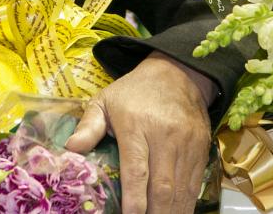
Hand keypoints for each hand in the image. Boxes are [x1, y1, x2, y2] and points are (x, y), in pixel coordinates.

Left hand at [66, 52, 213, 213]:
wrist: (178, 73)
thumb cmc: (135, 92)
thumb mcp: (105, 101)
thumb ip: (88, 126)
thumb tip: (70, 149)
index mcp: (136, 126)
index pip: (136, 170)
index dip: (134, 200)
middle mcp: (165, 136)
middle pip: (162, 186)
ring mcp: (187, 144)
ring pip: (181, 189)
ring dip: (171, 212)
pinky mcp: (202, 148)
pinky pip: (196, 183)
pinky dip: (186, 203)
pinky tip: (175, 212)